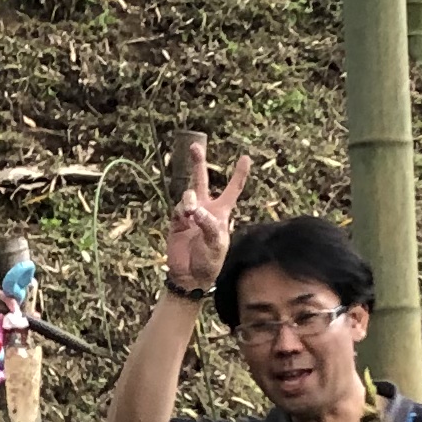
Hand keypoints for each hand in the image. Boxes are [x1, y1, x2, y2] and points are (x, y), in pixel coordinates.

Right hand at [164, 146, 251, 297]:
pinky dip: (181, 212)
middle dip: (198, 163)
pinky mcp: (176, 222)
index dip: (239, 174)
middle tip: (195, 146)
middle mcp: (205, 209)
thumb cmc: (211, 261)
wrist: (190, 276)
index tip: (245, 157)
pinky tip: (185, 220)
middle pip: (202, 180)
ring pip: (188, 194)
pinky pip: (178, 209)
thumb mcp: (217, 244)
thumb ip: (208, 225)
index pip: (233, 189)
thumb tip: (195, 210)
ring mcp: (189, 214)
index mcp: (222, 212)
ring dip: (190, 199)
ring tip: (191, 212)